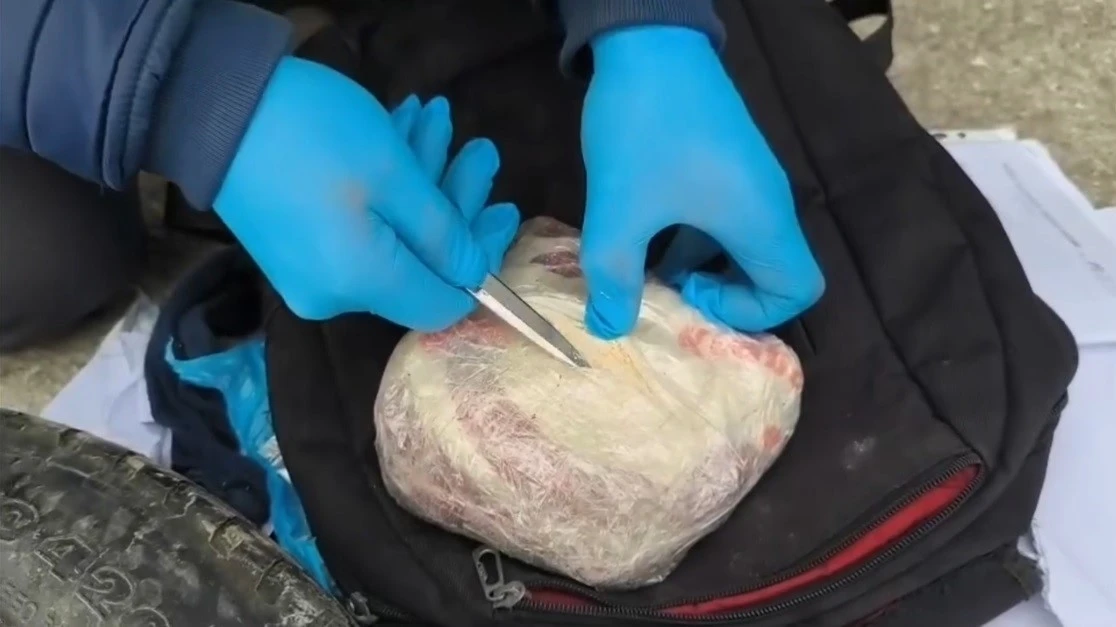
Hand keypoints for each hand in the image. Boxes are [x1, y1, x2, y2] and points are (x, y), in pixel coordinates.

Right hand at [213, 58, 517, 330]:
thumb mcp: (394, 175)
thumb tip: (477, 276)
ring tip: (439, 122)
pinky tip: (403, 133)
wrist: (208, 104)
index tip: (504, 210)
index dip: (481, 263)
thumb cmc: (314, 134)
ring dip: (423, 181)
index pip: (444, 306)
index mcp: (363, 284)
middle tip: (478, 146)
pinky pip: (356, 228)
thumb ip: (443, 234)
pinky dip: (385, 187)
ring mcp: (309, 273)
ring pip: (389, 235)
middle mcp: (334, 295)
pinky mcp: (293, 247)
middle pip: (419, 263)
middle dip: (456, 201)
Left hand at [578, 26, 823, 337]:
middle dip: (722, 298)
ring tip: (644, 270)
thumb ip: (614, 276)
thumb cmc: (644, 128)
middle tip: (667, 296)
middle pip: (771, 274)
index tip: (692, 298)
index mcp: (760, 220)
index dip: (749, 313)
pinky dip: (692, 238)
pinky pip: (724, 219)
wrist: (649, 38)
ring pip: (742, 247)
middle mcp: (768, 204)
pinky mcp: (727, 163)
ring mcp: (749, 181)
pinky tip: (641, 231)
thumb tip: (608, 331)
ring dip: (701, 267)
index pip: (796, 291)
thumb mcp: (619, 210)